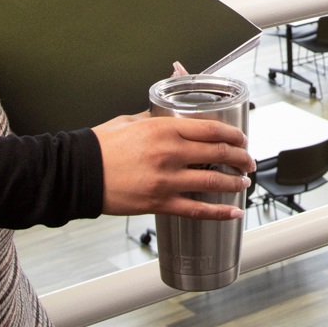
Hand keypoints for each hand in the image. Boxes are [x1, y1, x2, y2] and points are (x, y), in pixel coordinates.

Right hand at [92, 114, 254, 219]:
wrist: (78, 172)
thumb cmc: (101, 146)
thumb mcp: (131, 121)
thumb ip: (156, 118)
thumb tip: (172, 114)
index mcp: (164, 129)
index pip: (212, 130)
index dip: (233, 135)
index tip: (241, 139)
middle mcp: (170, 153)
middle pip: (219, 154)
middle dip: (241, 158)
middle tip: (248, 161)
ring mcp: (166, 180)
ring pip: (213, 182)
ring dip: (235, 182)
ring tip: (243, 182)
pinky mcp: (159, 203)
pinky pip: (197, 210)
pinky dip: (219, 212)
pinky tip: (233, 212)